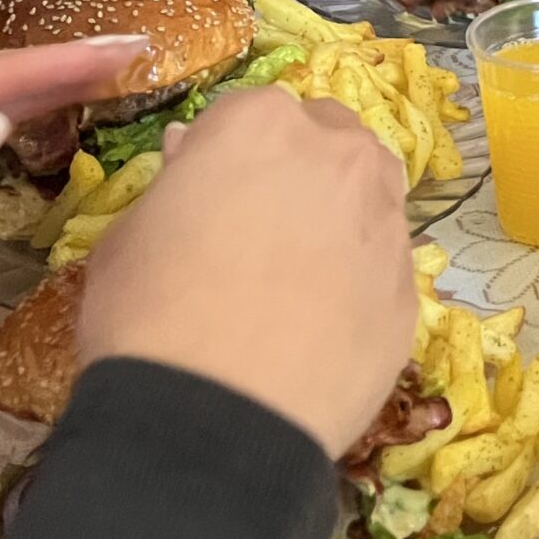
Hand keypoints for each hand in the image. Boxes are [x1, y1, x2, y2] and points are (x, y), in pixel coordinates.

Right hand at [77, 88, 414, 457]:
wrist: (213, 424)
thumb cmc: (147, 318)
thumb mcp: (127, 239)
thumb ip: (172, 187)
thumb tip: (189, 157)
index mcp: (261, 124)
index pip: (248, 114)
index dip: (223, 155)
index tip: (206, 193)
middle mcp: (340, 156)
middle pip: (327, 138)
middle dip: (298, 167)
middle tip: (257, 227)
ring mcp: (387, 220)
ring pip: (372, 192)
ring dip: (342, 212)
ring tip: (297, 271)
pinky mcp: (412, 289)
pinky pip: (385, 266)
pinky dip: (360, 280)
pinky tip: (323, 324)